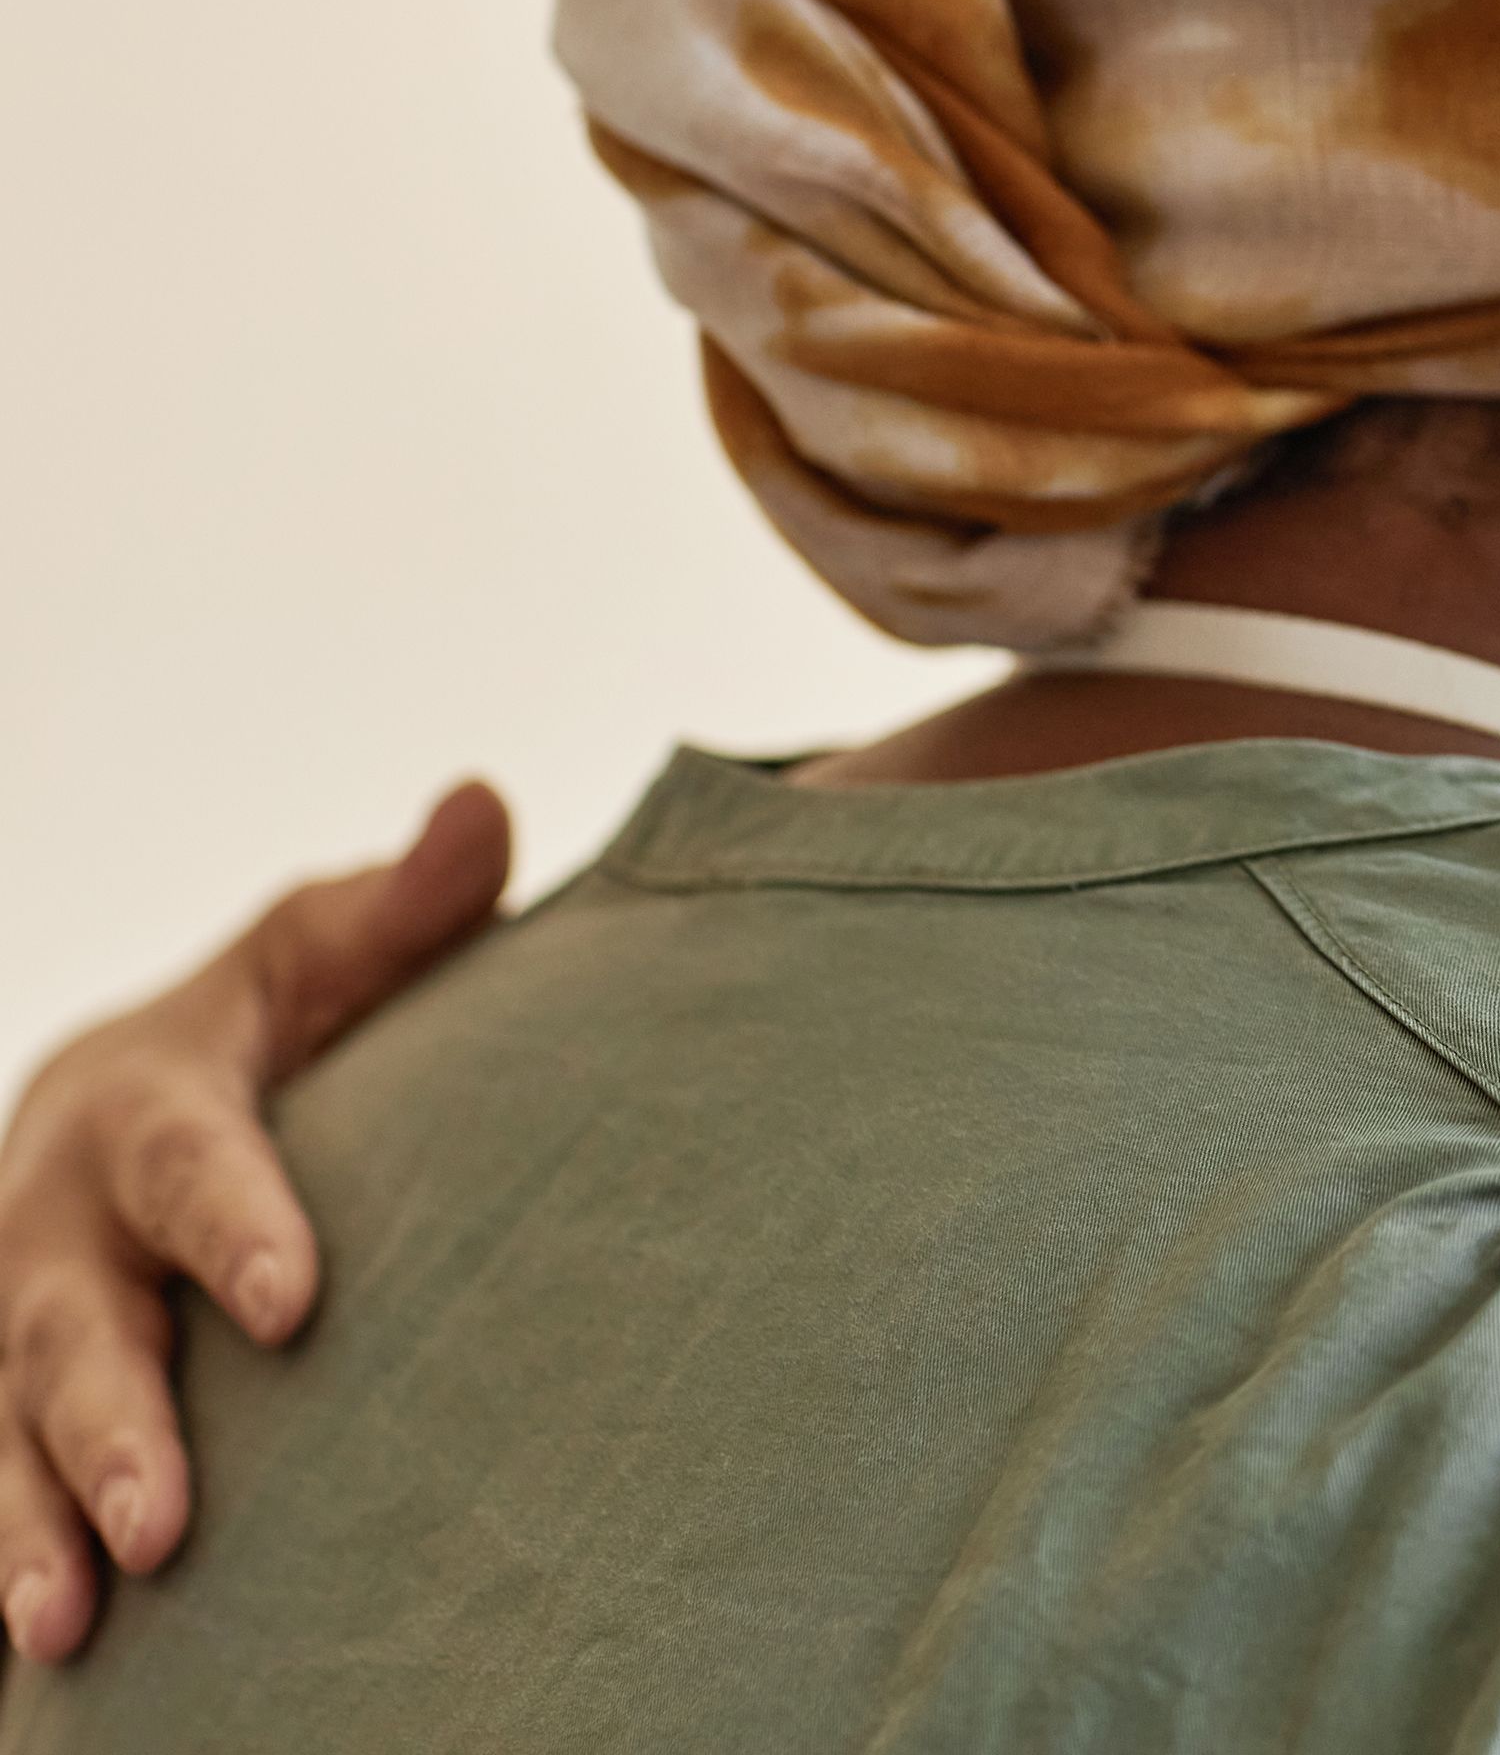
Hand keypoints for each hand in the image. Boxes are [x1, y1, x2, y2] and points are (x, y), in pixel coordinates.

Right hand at [0, 784, 508, 1662]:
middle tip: (169, 1522)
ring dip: (26, 1528)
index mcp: (143, 1099)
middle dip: (107, 1426)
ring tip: (68, 1628)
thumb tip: (484, 803)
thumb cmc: (268, 1028)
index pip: (189, 1161)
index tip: (296, 1303)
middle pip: (64, 1326)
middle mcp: (47, 1215)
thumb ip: (400, 909)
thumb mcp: (319, 955)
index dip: (235, 1224)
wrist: (109, 1112)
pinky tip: (34, 1667)